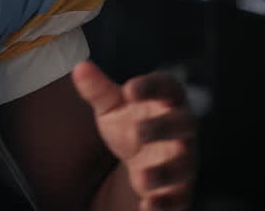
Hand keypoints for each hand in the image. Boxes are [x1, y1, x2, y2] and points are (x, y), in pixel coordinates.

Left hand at [72, 60, 195, 210]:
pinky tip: (147, 206)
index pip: (167, 86)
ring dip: (164, 173)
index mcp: (167, 101)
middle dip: (164, 127)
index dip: (152, 86)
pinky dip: (165, 204)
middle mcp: (181, 129)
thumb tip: (80, 67)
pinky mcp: (180, 189)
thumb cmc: (131, 123)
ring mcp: (183, 160)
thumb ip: (98, 90)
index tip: (130, 89)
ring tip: (141, 178)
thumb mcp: (112, 107)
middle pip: (184, 124)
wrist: (143, 160)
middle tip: (139, 131)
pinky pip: (179, 198)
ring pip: (183, 165)